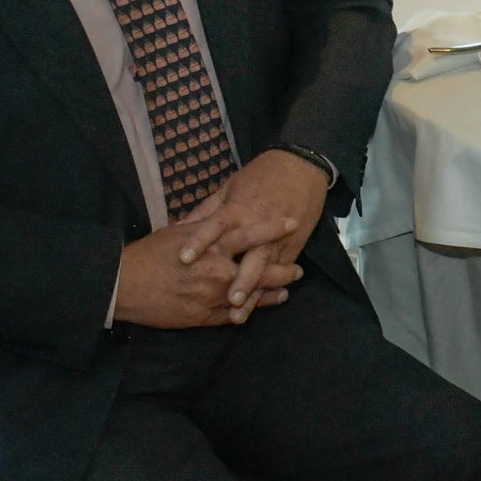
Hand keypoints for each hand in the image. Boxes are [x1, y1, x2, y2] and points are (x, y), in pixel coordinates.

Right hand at [113, 226, 296, 328]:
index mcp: (209, 246)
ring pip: (251, 297)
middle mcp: (215, 272)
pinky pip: (233, 315)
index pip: (248, 235)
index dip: (271, 229)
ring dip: (271, 294)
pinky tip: (258, 308)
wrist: (123, 286)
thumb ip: (203, 225)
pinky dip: (249, 311)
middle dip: (283, 271)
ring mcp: (211, 297)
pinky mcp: (203, 317)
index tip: (291, 223)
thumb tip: (220, 212)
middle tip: (299, 269)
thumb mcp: (177, 232)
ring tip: (286, 291)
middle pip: (259, 272)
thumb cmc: (148, 254)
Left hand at [175, 149, 331, 318]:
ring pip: (264, 270)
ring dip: (252, 293)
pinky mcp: (292, 246)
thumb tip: (180, 227)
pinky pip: (280, 269)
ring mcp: (277, 239)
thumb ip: (207, 210)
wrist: (301, 168)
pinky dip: (271, 287)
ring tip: (239, 312)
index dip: (199, 242)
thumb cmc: (260, 175)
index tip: (184, 259)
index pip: (215, 227)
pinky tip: (261, 304)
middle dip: (239, 280)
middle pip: (247, 257)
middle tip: (226, 300)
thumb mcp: (229, 187)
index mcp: (237, 209)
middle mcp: (257, 227)